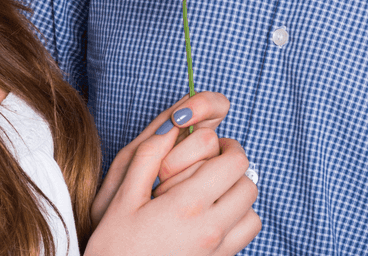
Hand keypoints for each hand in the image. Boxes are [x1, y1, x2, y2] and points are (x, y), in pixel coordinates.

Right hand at [85, 92, 260, 255]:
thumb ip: (149, 156)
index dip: (228, 147)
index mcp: (188, 205)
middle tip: (213, 165)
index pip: (235, 163)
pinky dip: (238, 222)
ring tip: (213, 193)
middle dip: (235, 169)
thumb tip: (171, 125)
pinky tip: (212, 218)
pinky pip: (244, 237)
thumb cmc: (115, 245)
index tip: (215, 145)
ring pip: (252, 213)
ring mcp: (218, 251)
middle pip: (249, 185)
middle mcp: (211, 229)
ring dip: (238, 197)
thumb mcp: (124, 196)